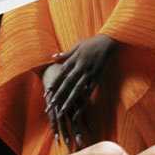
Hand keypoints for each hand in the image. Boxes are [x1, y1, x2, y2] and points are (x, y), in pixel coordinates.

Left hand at [41, 35, 118, 151]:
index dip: (54, 83)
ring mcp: (89, 74)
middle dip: (58, 95)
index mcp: (74, 59)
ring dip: (69, 101)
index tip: (46, 93)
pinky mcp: (97, 78)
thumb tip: (53, 56)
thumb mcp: (77, 45)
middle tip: (51, 106)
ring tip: (62, 111)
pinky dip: (84, 102)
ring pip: (77, 90)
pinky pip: (89, 92)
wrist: (108, 43)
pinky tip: (78, 111)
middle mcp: (80, 67)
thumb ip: (66, 53)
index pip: (61, 73)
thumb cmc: (91, 44)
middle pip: (67, 83)